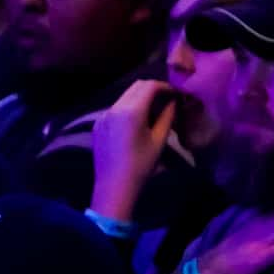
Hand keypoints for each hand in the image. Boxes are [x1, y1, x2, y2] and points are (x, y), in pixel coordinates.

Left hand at [89, 79, 179, 221]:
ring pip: (125, 97)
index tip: (174, 93)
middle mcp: (115, 108)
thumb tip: (173, 102)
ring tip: (152, 112)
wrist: (114, 187)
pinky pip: (115, 109)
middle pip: (136, 87)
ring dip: (140, 98)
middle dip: (152, 89)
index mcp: (132, 111)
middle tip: (165, 99)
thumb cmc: (141, 166)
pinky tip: (135, 123)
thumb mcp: (159, 141)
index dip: (164, 86)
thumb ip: (167, 117)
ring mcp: (104, 115)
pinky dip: (128, 109)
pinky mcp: (98, 124)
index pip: (150, 86)